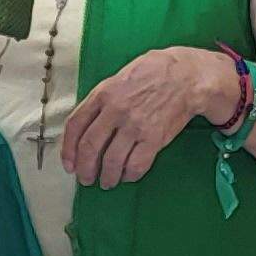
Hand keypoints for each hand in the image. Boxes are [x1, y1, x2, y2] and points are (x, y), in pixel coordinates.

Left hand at [60, 47, 238, 188]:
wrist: (187, 76)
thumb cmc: (153, 73)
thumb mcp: (119, 77)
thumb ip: (102, 99)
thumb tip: (87, 124)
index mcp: (103, 93)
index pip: (75, 125)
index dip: (68, 149)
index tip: (69, 164)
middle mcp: (115, 111)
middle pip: (90, 147)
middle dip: (85, 169)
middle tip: (86, 179)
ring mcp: (134, 126)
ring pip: (111, 161)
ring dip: (106, 177)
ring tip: (107, 182)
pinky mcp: (154, 139)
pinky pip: (136, 165)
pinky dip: (129, 175)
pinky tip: (127, 176)